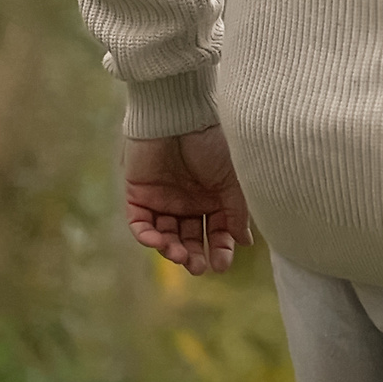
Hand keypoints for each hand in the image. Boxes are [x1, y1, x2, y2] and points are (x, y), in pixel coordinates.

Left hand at [125, 124, 250, 275]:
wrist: (180, 115)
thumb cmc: (212, 142)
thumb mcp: (232, 180)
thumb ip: (237, 211)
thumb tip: (244, 242)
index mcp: (212, 198)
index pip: (215, 232)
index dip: (219, 250)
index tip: (221, 265)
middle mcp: (187, 202)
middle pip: (189, 238)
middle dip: (193, 255)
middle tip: (197, 266)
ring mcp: (162, 200)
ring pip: (165, 236)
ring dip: (171, 250)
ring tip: (179, 255)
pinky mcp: (138, 195)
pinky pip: (140, 224)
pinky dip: (147, 237)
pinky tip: (158, 242)